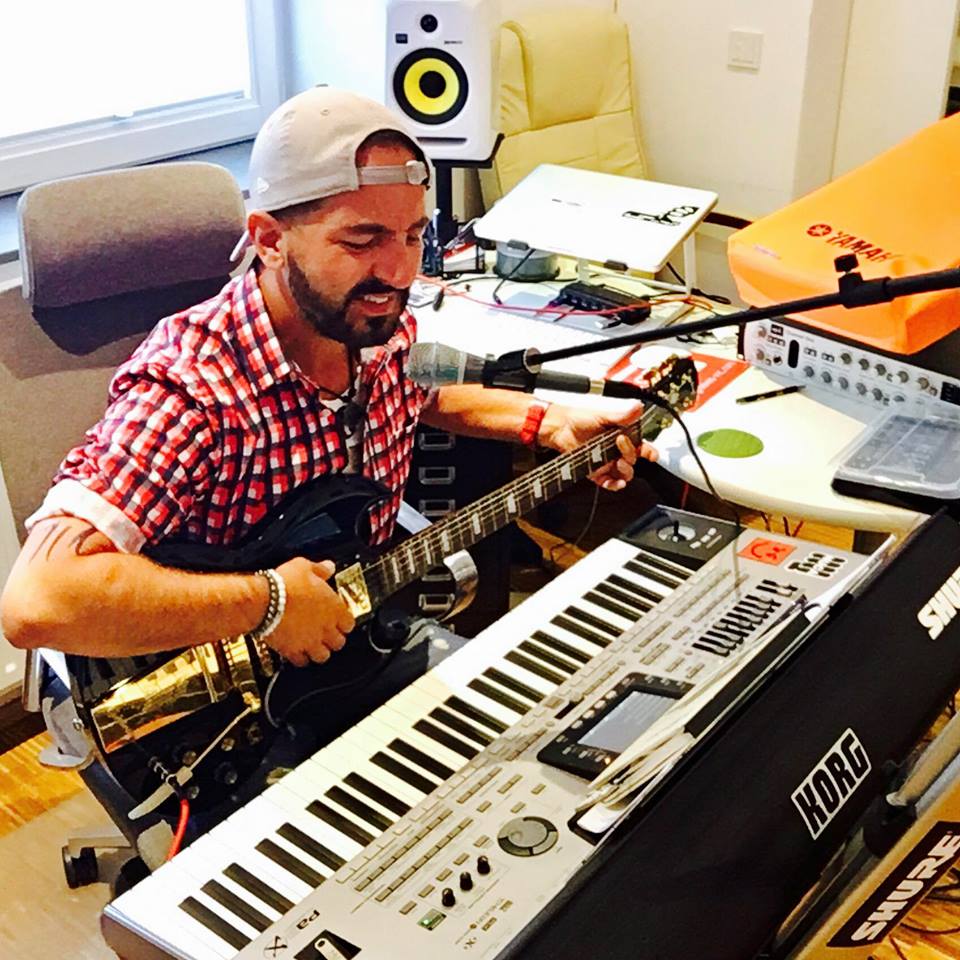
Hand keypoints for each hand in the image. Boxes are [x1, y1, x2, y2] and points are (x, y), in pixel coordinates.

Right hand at [267, 558, 355, 666]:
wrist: (264, 601)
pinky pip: (301, 662)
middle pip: (339, 643)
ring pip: (323, 656)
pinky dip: (301, 658)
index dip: (345, 622)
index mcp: (334, 608)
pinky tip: (298, 652)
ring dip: (320, 651)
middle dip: (335, 639)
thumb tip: (328, 567)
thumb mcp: (304, 567)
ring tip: (315, 645)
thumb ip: (320, 569)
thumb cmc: (284, 584)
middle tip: (328, 634)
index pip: (350, 623)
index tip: (340, 620)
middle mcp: (325, 628)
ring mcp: (310, 641)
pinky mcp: (292, 651)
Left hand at [540, 402, 657, 490]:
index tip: (651, 455)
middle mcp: (617, 450)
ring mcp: (607, 462)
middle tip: (620, 442)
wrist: (559, 428)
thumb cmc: (579, 418)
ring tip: (618, 463)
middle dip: (631, 454)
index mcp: (623, 436)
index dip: (649, 452)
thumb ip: (621, 415)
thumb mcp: (603, 414)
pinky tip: (615, 482)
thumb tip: (637, 408)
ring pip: (625, 474)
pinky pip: (609, 483)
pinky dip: (614, 485)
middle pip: (634, 460)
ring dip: (626, 471)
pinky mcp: (596, 472)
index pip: (642, 447)